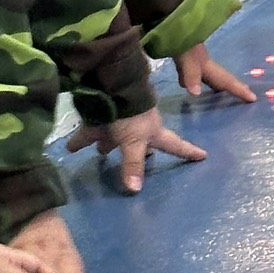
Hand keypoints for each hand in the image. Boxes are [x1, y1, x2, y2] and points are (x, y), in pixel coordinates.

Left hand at [65, 104, 206, 194]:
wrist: (110, 82)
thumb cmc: (130, 113)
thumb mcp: (134, 142)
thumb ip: (133, 165)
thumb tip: (135, 190)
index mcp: (152, 131)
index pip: (175, 145)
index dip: (188, 151)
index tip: (204, 155)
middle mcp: (139, 124)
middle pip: (140, 141)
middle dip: (135, 151)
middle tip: (133, 162)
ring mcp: (120, 118)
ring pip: (114, 134)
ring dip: (106, 143)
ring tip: (98, 153)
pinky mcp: (102, 113)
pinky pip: (91, 128)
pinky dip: (81, 139)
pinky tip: (69, 148)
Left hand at [175, 44, 256, 103]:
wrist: (170, 18)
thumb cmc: (179, 38)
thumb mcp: (184, 56)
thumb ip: (191, 74)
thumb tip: (196, 93)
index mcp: (206, 64)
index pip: (225, 79)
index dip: (238, 89)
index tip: (254, 98)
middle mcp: (204, 61)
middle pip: (222, 76)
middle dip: (234, 85)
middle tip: (247, 93)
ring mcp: (195, 57)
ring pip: (211, 74)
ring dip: (219, 83)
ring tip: (225, 91)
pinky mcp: (185, 54)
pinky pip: (198, 71)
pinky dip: (203, 79)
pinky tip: (198, 81)